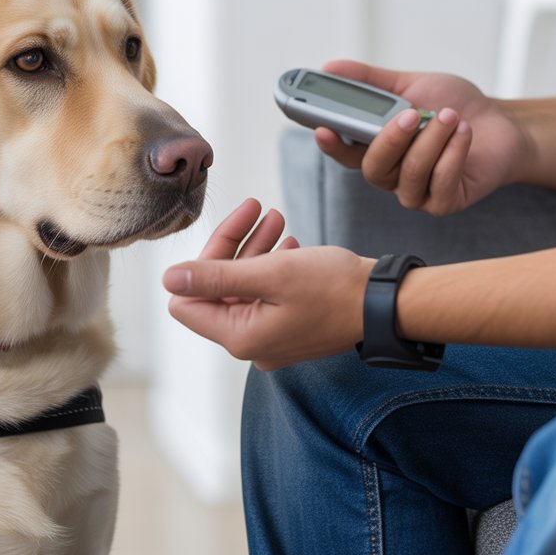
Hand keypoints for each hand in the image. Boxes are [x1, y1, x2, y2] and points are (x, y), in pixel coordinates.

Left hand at [164, 199, 374, 370]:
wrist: (386, 304)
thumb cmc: (336, 288)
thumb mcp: (270, 274)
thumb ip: (214, 276)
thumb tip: (169, 280)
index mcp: (240, 337)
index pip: (189, 302)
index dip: (204, 261)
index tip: (232, 226)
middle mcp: (252, 344)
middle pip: (217, 291)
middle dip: (234, 246)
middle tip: (258, 209)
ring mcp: (271, 339)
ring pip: (244, 288)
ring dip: (255, 250)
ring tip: (276, 218)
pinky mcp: (289, 329)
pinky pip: (266, 296)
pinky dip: (272, 267)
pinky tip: (289, 243)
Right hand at [317, 59, 527, 215]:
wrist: (500, 123)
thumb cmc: (453, 105)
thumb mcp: (410, 85)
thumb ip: (370, 81)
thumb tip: (330, 67)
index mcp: (378, 148)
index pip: (345, 153)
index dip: (332, 144)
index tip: (324, 128)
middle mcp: (392, 175)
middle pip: (373, 169)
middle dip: (392, 140)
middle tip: (412, 113)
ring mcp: (417, 192)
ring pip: (410, 175)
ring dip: (431, 142)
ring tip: (450, 116)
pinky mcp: (445, 202)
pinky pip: (441, 185)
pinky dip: (453, 155)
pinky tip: (464, 133)